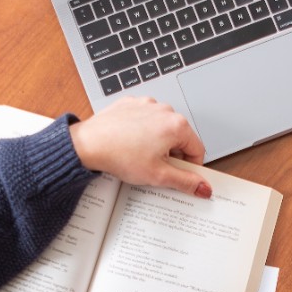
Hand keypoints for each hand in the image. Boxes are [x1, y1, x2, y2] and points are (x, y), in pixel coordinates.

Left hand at [69, 97, 211, 196]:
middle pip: (180, 138)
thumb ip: (186, 182)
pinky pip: (145, 119)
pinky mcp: (131, 104)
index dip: (189, 167)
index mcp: (177, 125)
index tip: (177, 175)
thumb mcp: (158, 175)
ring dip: (156, 142)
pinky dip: (141, 131)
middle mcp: (165, 110)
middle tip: (153, 167)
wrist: (87, 143)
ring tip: (138, 155)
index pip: (197, 150)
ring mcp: (147, 104)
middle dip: (171, 154)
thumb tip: (204, 187)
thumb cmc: (119, 155)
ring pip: (162, 128)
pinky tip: (129, 143)